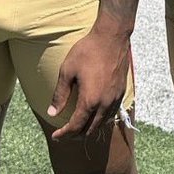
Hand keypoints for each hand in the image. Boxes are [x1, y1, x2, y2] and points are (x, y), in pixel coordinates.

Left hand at [47, 26, 130, 140]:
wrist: (112, 37)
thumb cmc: (87, 51)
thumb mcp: (67, 71)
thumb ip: (60, 95)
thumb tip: (52, 113)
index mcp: (90, 100)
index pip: (76, 126)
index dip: (64, 134)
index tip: (55, 137)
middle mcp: (105, 104)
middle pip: (90, 129)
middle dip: (76, 135)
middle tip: (64, 135)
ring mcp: (115, 99)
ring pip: (102, 123)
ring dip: (89, 129)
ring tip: (78, 128)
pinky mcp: (121, 92)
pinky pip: (110, 114)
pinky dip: (100, 120)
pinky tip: (94, 116)